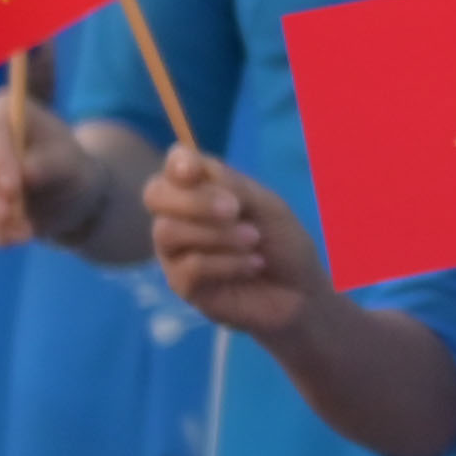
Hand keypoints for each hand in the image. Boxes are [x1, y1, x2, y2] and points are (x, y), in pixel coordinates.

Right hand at [0, 86, 101, 250]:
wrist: (64, 192)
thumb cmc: (72, 170)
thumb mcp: (74, 167)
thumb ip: (51, 165)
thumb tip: (26, 172)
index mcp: (7, 108)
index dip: (0, 159)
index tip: (14, 189)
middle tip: (11, 220)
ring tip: (22, 236)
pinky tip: (6, 239)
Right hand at [138, 147, 330, 341]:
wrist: (300, 292)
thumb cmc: (282, 242)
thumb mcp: (266, 206)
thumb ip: (232, 186)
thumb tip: (194, 171)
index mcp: (201, 189)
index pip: (175, 166)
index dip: (178, 164)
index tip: (194, 171)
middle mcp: (179, 216)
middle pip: (155, 195)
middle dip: (193, 200)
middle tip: (234, 209)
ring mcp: (175, 251)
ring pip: (168, 231)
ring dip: (216, 234)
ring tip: (254, 240)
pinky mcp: (181, 284)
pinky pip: (188, 267)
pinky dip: (226, 263)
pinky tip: (252, 266)